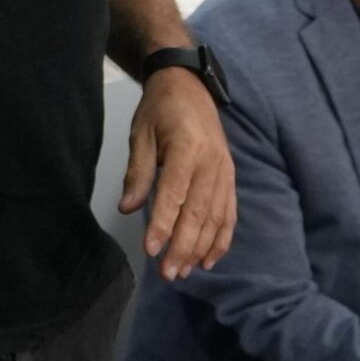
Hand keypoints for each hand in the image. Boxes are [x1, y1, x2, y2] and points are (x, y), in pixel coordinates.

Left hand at [121, 69, 236, 281]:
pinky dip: (221, 239)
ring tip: (182, 272)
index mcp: (188, 150)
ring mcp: (225, 172)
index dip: (164, 224)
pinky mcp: (230, 178)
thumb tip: (129, 208)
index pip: (175, 194)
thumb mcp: (141, 134)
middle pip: (199, 213)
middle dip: (183, 247)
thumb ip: (138, 172)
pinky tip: (208, 259)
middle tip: (167, 273)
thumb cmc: (160, 110)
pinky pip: (229, 214)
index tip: (151, 249)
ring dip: (200, 249)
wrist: (189, 86)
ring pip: (216, 218)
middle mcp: (212, 164)